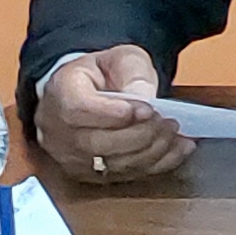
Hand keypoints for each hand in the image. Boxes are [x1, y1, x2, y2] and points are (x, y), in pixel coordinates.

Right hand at [34, 44, 189, 184]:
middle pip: (97, 143)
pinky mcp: (90, 175)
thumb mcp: (120, 58)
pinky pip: (126, 176)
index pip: (78, 110)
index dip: (114, 113)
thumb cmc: (103, 74)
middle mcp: (57, 130)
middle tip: (168, 121)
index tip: (147, 109)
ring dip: (153, 151)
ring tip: (174, 131)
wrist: (88, 92)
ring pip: (113, 165)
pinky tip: (178, 148)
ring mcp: (70, 157)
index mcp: (60, 92)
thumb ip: (132, 73)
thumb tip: (144, 98)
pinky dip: (158, 164)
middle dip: (141, 135)